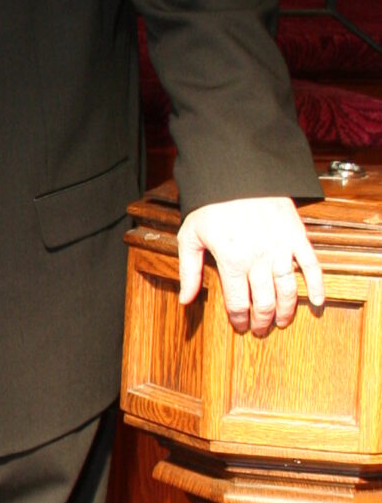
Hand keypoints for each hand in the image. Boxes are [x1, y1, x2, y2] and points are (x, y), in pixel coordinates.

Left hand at [176, 198, 323, 335]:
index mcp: (231, 260)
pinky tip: (316, 303)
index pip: (237, 303)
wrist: (239, 172)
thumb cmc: (211, 205)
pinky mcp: (297, 236)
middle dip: (262, 321)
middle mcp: (258, 258)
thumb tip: (185, 301)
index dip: (239, 320)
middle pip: (263, 303)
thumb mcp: (190, 236)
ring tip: (282, 322)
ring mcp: (280, 248)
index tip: (240, 326)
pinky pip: (312, 267)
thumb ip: (189, 271)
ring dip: (286, 311)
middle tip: (260, 330)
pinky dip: (317, 287)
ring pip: (288, 291)